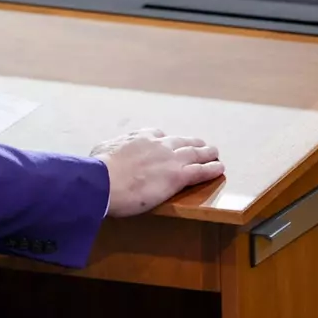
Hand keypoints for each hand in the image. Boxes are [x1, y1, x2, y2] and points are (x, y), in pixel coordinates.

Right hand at [92, 128, 222, 216]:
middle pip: (181, 141)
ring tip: (214, 152)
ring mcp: (169, 159)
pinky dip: (211, 169)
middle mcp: (157, 144)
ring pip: (195, 153)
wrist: (104, 181)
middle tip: (200, 144)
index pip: (156, 135)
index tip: (166, 142)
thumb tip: (104, 152)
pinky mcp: (177, 176)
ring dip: (206, 152)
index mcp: (139, 138)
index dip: (164, 140)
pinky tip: (219, 168)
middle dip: (191, 143)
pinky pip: (200, 171)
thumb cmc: (98, 169)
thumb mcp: (100, 150)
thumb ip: (109, 148)